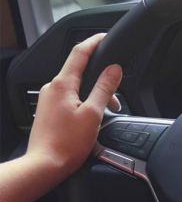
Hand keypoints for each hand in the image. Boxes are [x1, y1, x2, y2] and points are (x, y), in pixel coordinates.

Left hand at [26, 33, 121, 174]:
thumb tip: (114, 69)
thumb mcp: (93, 114)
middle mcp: (52, 88)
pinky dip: (85, 103)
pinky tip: (92, 120)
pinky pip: (70, 99)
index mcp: (62, 84)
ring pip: (77, 88)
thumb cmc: (66, 144)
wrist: (44, 165)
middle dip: (101, 80)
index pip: (79, 53)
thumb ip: (104, 88)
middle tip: (117, 97)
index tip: (105, 36)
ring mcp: (48, 100)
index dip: (94, 42)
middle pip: (80, 73)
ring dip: (94, 95)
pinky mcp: (48, 112)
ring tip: (106, 114)